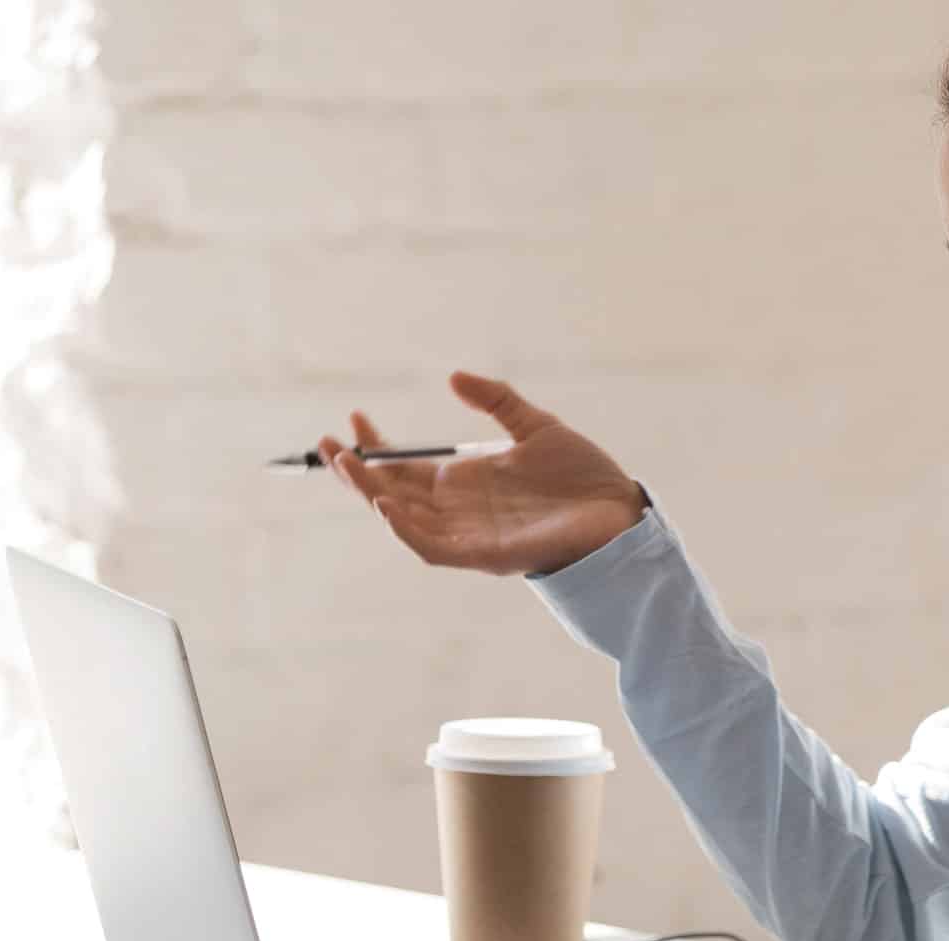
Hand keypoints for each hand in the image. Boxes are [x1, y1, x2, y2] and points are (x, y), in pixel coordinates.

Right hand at [318, 371, 645, 576]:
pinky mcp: (486, 555)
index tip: (355, 417)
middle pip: (393, 494)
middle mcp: (460, 511)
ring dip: (373, 496)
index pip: (405, 468)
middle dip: (357, 473)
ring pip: (404, 521)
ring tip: (349, 466)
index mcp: (466, 483)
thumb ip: (496, 401)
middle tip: (328, 444)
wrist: (620, 509)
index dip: (377, 446)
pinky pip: (434, 548)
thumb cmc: (582, 476)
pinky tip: (387, 506)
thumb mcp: (535, 426)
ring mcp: (470, 534)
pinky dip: (407, 530)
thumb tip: (453, 376)